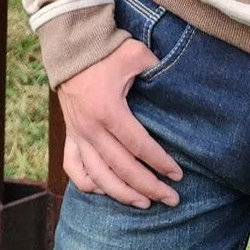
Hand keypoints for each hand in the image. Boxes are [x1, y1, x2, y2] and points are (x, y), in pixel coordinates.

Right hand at [58, 38, 183, 207]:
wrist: (71, 46)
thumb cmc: (107, 50)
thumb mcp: (136, 54)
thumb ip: (158, 69)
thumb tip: (179, 83)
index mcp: (109, 111)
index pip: (140, 147)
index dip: (161, 163)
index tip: (178, 175)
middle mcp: (91, 128)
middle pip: (123, 169)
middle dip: (149, 187)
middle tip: (171, 199)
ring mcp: (77, 134)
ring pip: (99, 177)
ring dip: (123, 194)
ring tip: (144, 203)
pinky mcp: (69, 135)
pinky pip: (74, 168)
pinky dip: (89, 184)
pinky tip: (107, 190)